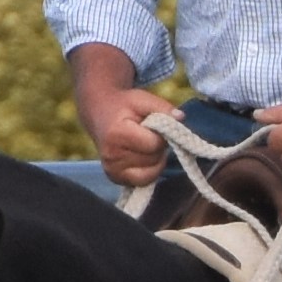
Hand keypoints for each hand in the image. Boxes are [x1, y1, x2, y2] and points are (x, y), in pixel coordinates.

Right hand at [71, 52, 168, 184]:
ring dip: (155, 159)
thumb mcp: (142, 99)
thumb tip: (181, 118)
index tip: (154, 125)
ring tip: (144, 144)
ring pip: (152, 173)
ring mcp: (112, 170)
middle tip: (148, 134)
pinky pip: (144, 181)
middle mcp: (112, 156)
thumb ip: (163, 107)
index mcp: (117, 134)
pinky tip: (142, 156)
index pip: (154, 144)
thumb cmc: (124, 106)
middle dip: (158, 147)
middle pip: (154, 159)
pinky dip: (149, 170)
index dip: (161, 135)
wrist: (100, 115)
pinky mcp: (115, 179)